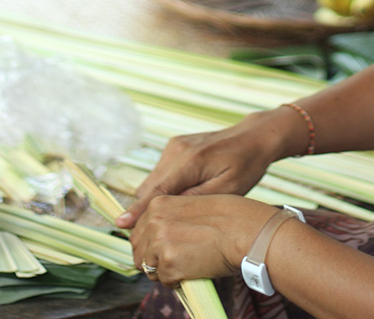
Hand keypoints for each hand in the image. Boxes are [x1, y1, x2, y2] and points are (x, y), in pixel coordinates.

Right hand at [116, 112, 288, 229]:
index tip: (120, 225)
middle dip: (146, 210)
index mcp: (190, 160)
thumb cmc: (246, 165)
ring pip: (154, 179)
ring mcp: (175, 145)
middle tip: (146, 236)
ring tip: (167, 220)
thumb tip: (167, 214)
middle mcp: (177, 149)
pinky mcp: (176, 145)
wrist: (253, 137)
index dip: (137, 210)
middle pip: (150, 186)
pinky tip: (178, 200)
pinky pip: (162, 172)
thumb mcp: (227, 189)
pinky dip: (163, 187)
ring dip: (155, 199)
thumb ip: (196, 200)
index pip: (157, 190)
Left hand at [130, 193, 273, 284]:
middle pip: (137, 251)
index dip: (149, 245)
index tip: (162, 250)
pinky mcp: (168, 262)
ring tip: (187, 263)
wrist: (244, 230)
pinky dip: (177, 281)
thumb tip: (155, 234)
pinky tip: (194, 269)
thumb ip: (170, 216)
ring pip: (148, 268)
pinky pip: (164, 281)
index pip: (138, 231)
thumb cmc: (227, 217)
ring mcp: (159, 241)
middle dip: (152, 260)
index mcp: (159, 203)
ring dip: (164, 271)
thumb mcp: (192, 205)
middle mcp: (154, 220)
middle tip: (175, 261)